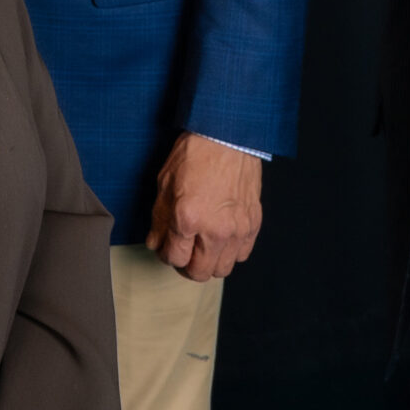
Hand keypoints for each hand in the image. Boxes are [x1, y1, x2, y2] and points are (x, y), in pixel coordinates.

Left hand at [145, 132, 264, 282]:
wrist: (226, 137)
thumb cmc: (194, 155)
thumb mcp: (164, 184)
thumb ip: (159, 219)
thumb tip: (156, 243)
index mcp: (188, 218)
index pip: (174, 258)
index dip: (165, 255)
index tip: (165, 248)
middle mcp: (215, 229)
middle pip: (200, 272)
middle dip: (186, 267)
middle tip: (182, 254)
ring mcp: (237, 229)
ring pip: (223, 268)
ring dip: (209, 262)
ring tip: (202, 247)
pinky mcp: (253, 224)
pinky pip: (242, 254)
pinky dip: (230, 252)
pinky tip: (220, 239)